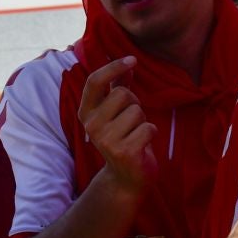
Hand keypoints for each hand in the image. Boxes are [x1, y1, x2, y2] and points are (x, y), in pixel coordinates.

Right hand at [77, 57, 157, 193]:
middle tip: (132, 121)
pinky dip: (151, 133)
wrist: (126, 177)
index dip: (113, 67)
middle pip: (123, 94)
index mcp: (86, 112)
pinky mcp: (124, 152)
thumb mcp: (117, 112)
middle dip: (135, 104)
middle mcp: (91, 125)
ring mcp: (106, 140)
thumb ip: (119, 87)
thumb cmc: (124, 138)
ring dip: (143, 121)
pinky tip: (142, 144)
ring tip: (135, 134)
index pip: (94, 81)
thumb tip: (128, 62)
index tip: (132, 59)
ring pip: (137, 111)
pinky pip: (148, 128)